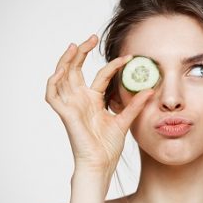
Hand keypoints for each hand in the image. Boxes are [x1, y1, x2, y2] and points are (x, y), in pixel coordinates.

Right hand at [45, 34, 153, 172]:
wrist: (100, 164)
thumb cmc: (108, 146)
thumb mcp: (124, 120)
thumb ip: (135, 105)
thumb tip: (150, 89)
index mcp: (94, 101)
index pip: (101, 76)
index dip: (112, 65)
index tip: (128, 57)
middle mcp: (80, 100)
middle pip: (76, 70)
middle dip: (81, 53)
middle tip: (91, 38)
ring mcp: (71, 106)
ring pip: (61, 77)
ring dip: (65, 61)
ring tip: (74, 46)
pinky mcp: (65, 114)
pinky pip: (52, 95)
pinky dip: (53, 82)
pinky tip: (61, 70)